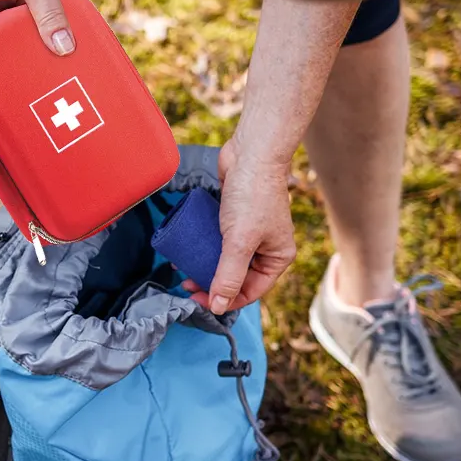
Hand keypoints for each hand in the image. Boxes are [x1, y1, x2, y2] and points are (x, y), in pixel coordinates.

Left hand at [184, 137, 296, 313]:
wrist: (251, 153)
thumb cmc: (252, 195)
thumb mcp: (240, 241)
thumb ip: (229, 275)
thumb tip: (219, 307)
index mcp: (277, 257)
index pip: (250, 291)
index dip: (225, 300)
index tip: (198, 301)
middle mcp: (266, 248)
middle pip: (237, 277)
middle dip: (212, 284)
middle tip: (187, 286)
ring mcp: (250, 233)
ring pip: (225, 260)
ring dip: (205, 266)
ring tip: (183, 269)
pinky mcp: (234, 219)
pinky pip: (218, 241)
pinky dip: (204, 247)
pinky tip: (187, 250)